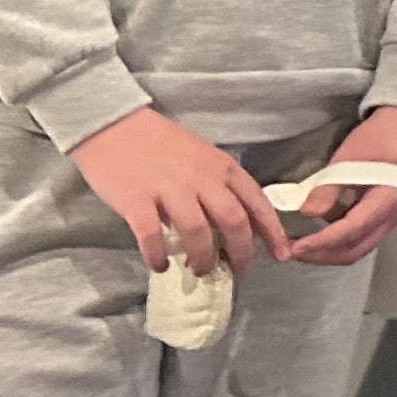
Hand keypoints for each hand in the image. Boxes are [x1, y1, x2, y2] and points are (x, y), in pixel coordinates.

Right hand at [71, 107, 292, 277]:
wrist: (113, 124)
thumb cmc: (159, 143)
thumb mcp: (201, 158)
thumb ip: (216, 186)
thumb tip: (228, 225)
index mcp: (221, 167)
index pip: (257, 202)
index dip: (272, 231)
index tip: (282, 253)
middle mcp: (201, 178)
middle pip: (234, 221)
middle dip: (242, 252)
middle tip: (238, 271)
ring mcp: (169, 189)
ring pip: (198, 232)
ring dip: (203, 258)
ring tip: (200, 270)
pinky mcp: (136, 200)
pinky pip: (151, 235)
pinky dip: (157, 255)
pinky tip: (159, 265)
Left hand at [283, 106, 396, 267]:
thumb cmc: (377, 139)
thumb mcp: (347, 159)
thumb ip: (328, 189)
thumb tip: (306, 213)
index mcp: (386, 200)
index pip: (350, 231)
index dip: (320, 242)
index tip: (293, 247)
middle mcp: (391, 217)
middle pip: (354, 250)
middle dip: (321, 255)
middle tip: (291, 252)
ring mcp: (389, 220)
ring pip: (357, 249)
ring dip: (327, 253)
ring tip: (300, 247)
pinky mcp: (383, 218)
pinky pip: (359, 240)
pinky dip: (336, 244)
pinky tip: (317, 237)